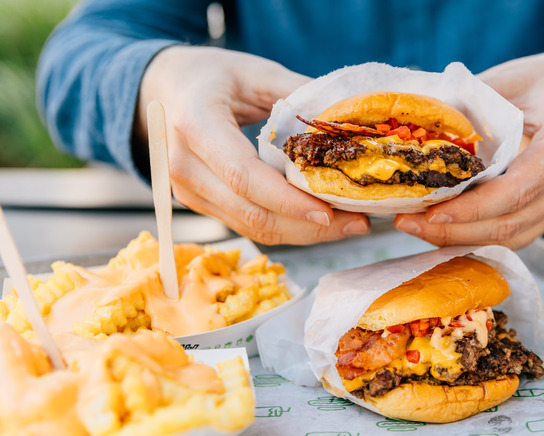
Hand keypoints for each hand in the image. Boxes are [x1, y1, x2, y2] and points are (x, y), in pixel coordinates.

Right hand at [135, 46, 369, 244]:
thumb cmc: (211, 76)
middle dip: (308, 226)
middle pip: (251, 212)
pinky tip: (320, 221)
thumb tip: (347, 124)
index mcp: (196, 124)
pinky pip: (246, 224)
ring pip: (251, 227)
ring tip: (348, 225)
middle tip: (358, 224)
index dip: (287, 201)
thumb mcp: (255, 72)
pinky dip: (286, 227)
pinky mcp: (199, 203)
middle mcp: (183, 165)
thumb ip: (298, 95)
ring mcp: (186, 190)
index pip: (243, 176)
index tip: (329, 211)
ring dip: (303, 233)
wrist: (163, 88)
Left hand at [394, 51, 543, 248]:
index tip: (433, 213)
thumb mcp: (506, 79)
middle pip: (512, 221)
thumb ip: (468, 106)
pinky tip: (442, 230)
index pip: (520, 187)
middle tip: (408, 223)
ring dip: (461, 238)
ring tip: (416, 228)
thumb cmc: (543, 81)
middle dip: (456, 230)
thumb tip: (416, 132)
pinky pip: (516, 235)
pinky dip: (477, 236)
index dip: (475, 207)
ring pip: (512, 237)